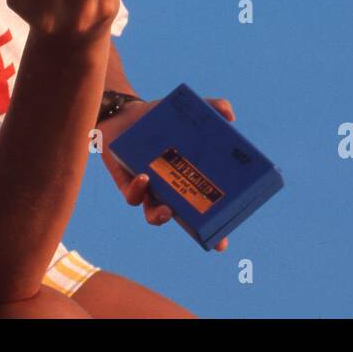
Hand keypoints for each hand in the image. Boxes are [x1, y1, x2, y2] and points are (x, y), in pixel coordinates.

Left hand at [97, 96, 236, 251]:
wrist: (122, 113)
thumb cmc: (157, 119)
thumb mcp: (183, 111)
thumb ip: (210, 108)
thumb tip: (230, 115)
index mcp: (186, 179)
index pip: (202, 211)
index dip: (212, 230)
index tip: (222, 243)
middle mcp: (167, 190)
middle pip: (180, 218)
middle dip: (188, 228)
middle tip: (199, 228)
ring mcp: (146, 189)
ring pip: (152, 212)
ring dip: (160, 216)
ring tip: (167, 210)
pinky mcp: (124, 183)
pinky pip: (131, 195)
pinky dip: (138, 189)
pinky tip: (144, 178)